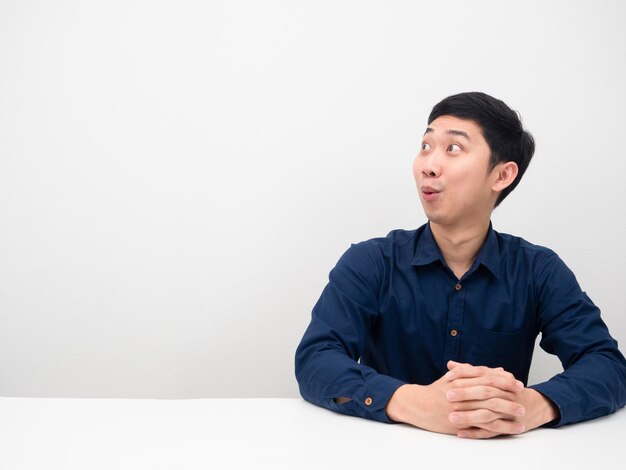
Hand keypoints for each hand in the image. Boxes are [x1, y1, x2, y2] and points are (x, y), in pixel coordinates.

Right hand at [385, 361, 526, 436]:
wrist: (419, 405)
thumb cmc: (437, 390)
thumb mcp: (455, 377)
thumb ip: (476, 372)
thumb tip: (498, 370)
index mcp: (462, 380)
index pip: (486, 378)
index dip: (503, 380)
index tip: (517, 383)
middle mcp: (462, 393)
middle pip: (490, 393)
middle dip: (508, 395)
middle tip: (523, 397)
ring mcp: (461, 409)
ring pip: (488, 410)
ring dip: (507, 413)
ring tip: (521, 414)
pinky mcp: (461, 423)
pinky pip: (483, 427)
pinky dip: (499, 428)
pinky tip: (511, 428)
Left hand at [442, 361, 557, 438]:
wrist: (531, 407)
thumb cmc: (503, 391)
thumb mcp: (489, 378)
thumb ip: (469, 371)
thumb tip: (450, 363)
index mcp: (498, 380)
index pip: (481, 374)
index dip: (464, 374)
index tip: (447, 376)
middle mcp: (503, 395)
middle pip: (484, 393)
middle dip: (466, 394)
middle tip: (448, 396)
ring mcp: (505, 412)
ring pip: (487, 414)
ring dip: (468, 417)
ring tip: (452, 418)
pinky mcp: (505, 427)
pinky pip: (490, 431)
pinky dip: (475, 432)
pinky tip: (460, 433)